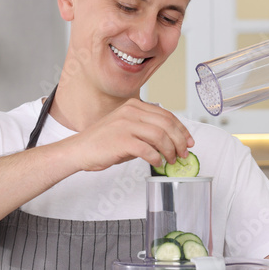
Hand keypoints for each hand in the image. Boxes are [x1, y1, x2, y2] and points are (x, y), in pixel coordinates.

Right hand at [60, 98, 193, 171]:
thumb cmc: (101, 142)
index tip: (189, 140)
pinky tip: (157, 163)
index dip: (181, 129)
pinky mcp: (122, 140)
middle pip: (167, 124)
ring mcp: (126, 125)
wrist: (79, 150)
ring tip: (171, 160)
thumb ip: (146, 131)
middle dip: (180, 140)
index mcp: (133, 106)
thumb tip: (169, 143)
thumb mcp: (126, 129)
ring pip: (160, 136)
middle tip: (184, 153)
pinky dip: (156, 158)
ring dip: (170, 150)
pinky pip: (147, 150)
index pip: (166, 115)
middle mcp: (131, 112)